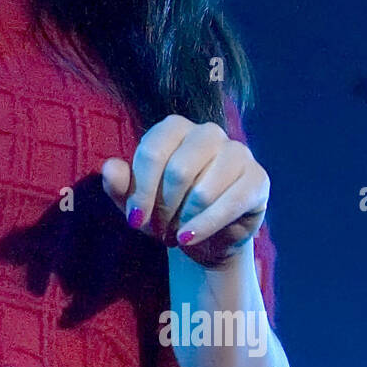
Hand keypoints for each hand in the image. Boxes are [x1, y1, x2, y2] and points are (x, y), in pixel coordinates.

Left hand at [101, 114, 269, 268]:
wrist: (203, 236)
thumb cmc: (165, 211)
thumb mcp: (135, 203)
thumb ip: (119, 185)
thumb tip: (109, 168)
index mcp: (175, 128)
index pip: (153, 151)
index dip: (141, 190)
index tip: (134, 218)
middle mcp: (208, 132)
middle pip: (179, 170)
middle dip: (163, 208)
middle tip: (158, 229)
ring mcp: (237, 152)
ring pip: (203, 190)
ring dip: (183, 219)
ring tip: (176, 232)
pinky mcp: (257, 178)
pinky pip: (229, 204)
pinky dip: (204, 226)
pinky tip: (189, 238)